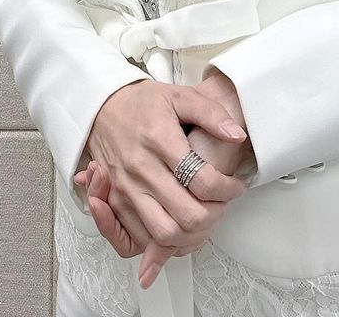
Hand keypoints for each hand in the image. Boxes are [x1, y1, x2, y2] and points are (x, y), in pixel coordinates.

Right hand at [76, 77, 250, 285]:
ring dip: (191, 236)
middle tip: (222, 204)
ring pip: (164, 235)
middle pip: (187, 216)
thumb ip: (211, 114)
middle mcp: (141, 169)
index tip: (235, 186)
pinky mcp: (115, 202)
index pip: (202, 181)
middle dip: (214, 216)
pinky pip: (139, 238)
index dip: (227, 189)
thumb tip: (237, 134)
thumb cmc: (143, 103)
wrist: (101, 108)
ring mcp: (126, 189)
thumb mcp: (180, 96)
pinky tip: (179, 226)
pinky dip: (163, 242)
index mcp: (160, 140)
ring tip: (203, 217)